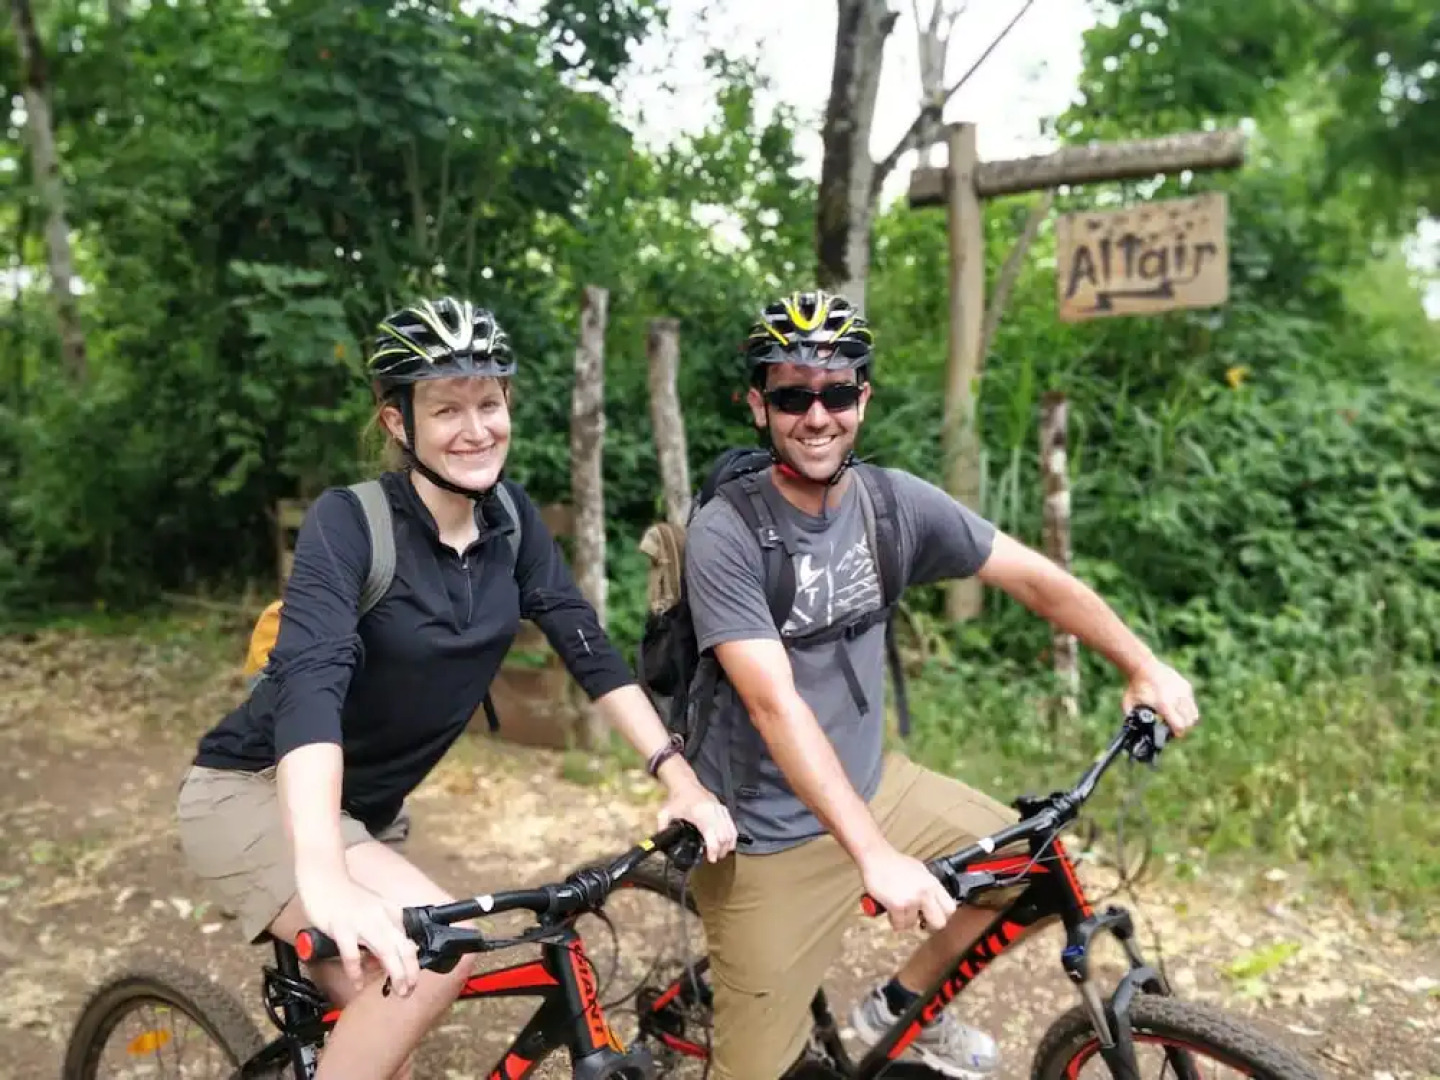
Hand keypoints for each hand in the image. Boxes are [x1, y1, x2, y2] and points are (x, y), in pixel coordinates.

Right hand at [296, 866, 420, 996]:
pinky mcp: (342, 928)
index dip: (413, 962)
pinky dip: (357, 971)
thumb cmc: (347, 897)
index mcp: (389, 914)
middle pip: (403, 947)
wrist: (324, 878)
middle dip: (410, 972)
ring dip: (395, 972)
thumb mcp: (373, 910)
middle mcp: (380, 918)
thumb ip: (384, 928)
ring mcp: (362, 923)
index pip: (408, 940)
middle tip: (409, 990)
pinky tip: (358, 983)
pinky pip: (352, 954)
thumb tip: (389, 954)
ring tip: (397, 990)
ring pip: (386, 950)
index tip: (413, 979)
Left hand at [657, 777, 737, 862]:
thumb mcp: (665, 813)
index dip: (714, 850)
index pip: (712, 835)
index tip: (711, 858)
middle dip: (721, 850)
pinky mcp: (724, 809)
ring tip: (720, 852)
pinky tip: (726, 843)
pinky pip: (732, 825)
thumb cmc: (677, 799)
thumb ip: (662, 828)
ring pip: (731, 832)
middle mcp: (712, 811)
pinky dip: (731, 836)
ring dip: (727, 845)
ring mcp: (720, 810)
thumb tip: (660, 843)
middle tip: (714, 858)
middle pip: (724, 836)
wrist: (686, 784)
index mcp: (699, 813)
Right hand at [858, 844, 954, 934]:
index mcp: (933, 883)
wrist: (876, 856)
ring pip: (914, 925)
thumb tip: (934, 902)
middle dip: (929, 925)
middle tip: (920, 922)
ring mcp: (912, 899)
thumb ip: (928, 887)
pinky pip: (899, 924)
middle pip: (939, 922)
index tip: (934, 917)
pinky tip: (891, 911)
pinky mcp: (897, 905)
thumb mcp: (920, 871)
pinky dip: (894, 921)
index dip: (944, 916)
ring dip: (905, 921)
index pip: (951, 908)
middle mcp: (925, 892)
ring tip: (899, 911)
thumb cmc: (895, 863)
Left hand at [1124, 659, 1199, 737]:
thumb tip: (1131, 731)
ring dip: (1187, 720)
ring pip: (1194, 714)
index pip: (1179, 726)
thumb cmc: (1135, 686)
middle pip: (1189, 722)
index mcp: (1164, 704)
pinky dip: (1187, 709)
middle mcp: (1177, 698)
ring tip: (1178, 720)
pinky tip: (1177, 708)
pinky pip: (1191, 703)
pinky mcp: (1186, 686)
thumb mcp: (1129, 704)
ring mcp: (1184, 691)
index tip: (1172, 735)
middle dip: (1183, 728)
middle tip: (1175, 729)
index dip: (1177, 734)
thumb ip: (1131, 718)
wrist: (1143, 666)